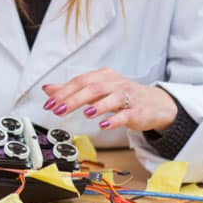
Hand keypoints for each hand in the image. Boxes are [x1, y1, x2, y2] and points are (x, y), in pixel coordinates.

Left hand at [42, 68, 177, 131]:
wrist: (155, 104)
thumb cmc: (121, 96)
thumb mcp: (96, 90)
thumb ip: (72, 90)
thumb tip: (48, 89)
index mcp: (103, 76)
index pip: (80, 81)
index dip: (63, 92)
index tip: (49, 104)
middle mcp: (114, 83)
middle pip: (92, 88)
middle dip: (73, 99)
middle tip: (58, 109)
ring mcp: (127, 96)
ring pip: (110, 98)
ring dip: (97, 106)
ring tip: (85, 113)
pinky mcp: (137, 111)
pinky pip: (125, 114)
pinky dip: (114, 119)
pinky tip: (103, 126)